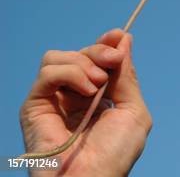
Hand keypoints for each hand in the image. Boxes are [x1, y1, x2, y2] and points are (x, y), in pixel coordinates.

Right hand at [19, 29, 152, 176]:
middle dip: (99, 51)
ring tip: (98, 84)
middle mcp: (72, 96)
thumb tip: (124, 39)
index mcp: (96, 97)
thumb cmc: (115, 154)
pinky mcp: (35, 106)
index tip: (118, 36)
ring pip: (58, 57)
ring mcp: (53, 100)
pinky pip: (48, 72)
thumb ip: (127, 76)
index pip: (95, 59)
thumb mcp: (133, 110)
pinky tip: (87, 90)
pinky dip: (70, 73)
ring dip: (83, 62)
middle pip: (80, 53)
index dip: (106, 44)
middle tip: (113, 61)